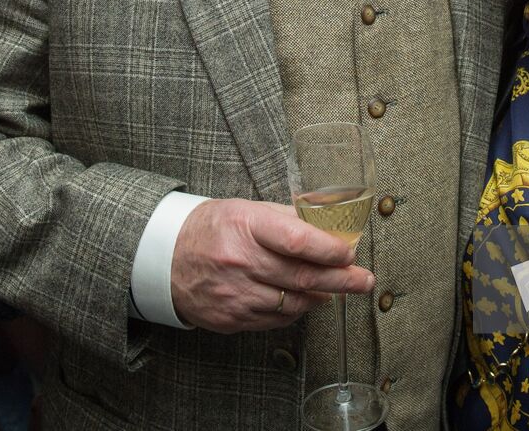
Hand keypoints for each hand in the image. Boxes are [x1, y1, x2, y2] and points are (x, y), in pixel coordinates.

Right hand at [169, 198, 373, 332]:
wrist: (164, 258)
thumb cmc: (213, 228)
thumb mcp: (247, 209)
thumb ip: (288, 217)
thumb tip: (330, 222)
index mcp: (246, 226)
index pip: (298, 240)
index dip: (330, 249)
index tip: (350, 253)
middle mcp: (241, 261)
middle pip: (303, 275)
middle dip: (342, 280)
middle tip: (364, 281)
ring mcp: (235, 294)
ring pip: (293, 301)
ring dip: (322, 296)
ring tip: (338, 289)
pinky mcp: (231, 318)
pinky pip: (276, 318)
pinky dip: (296, 309)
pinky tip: (306, 299)